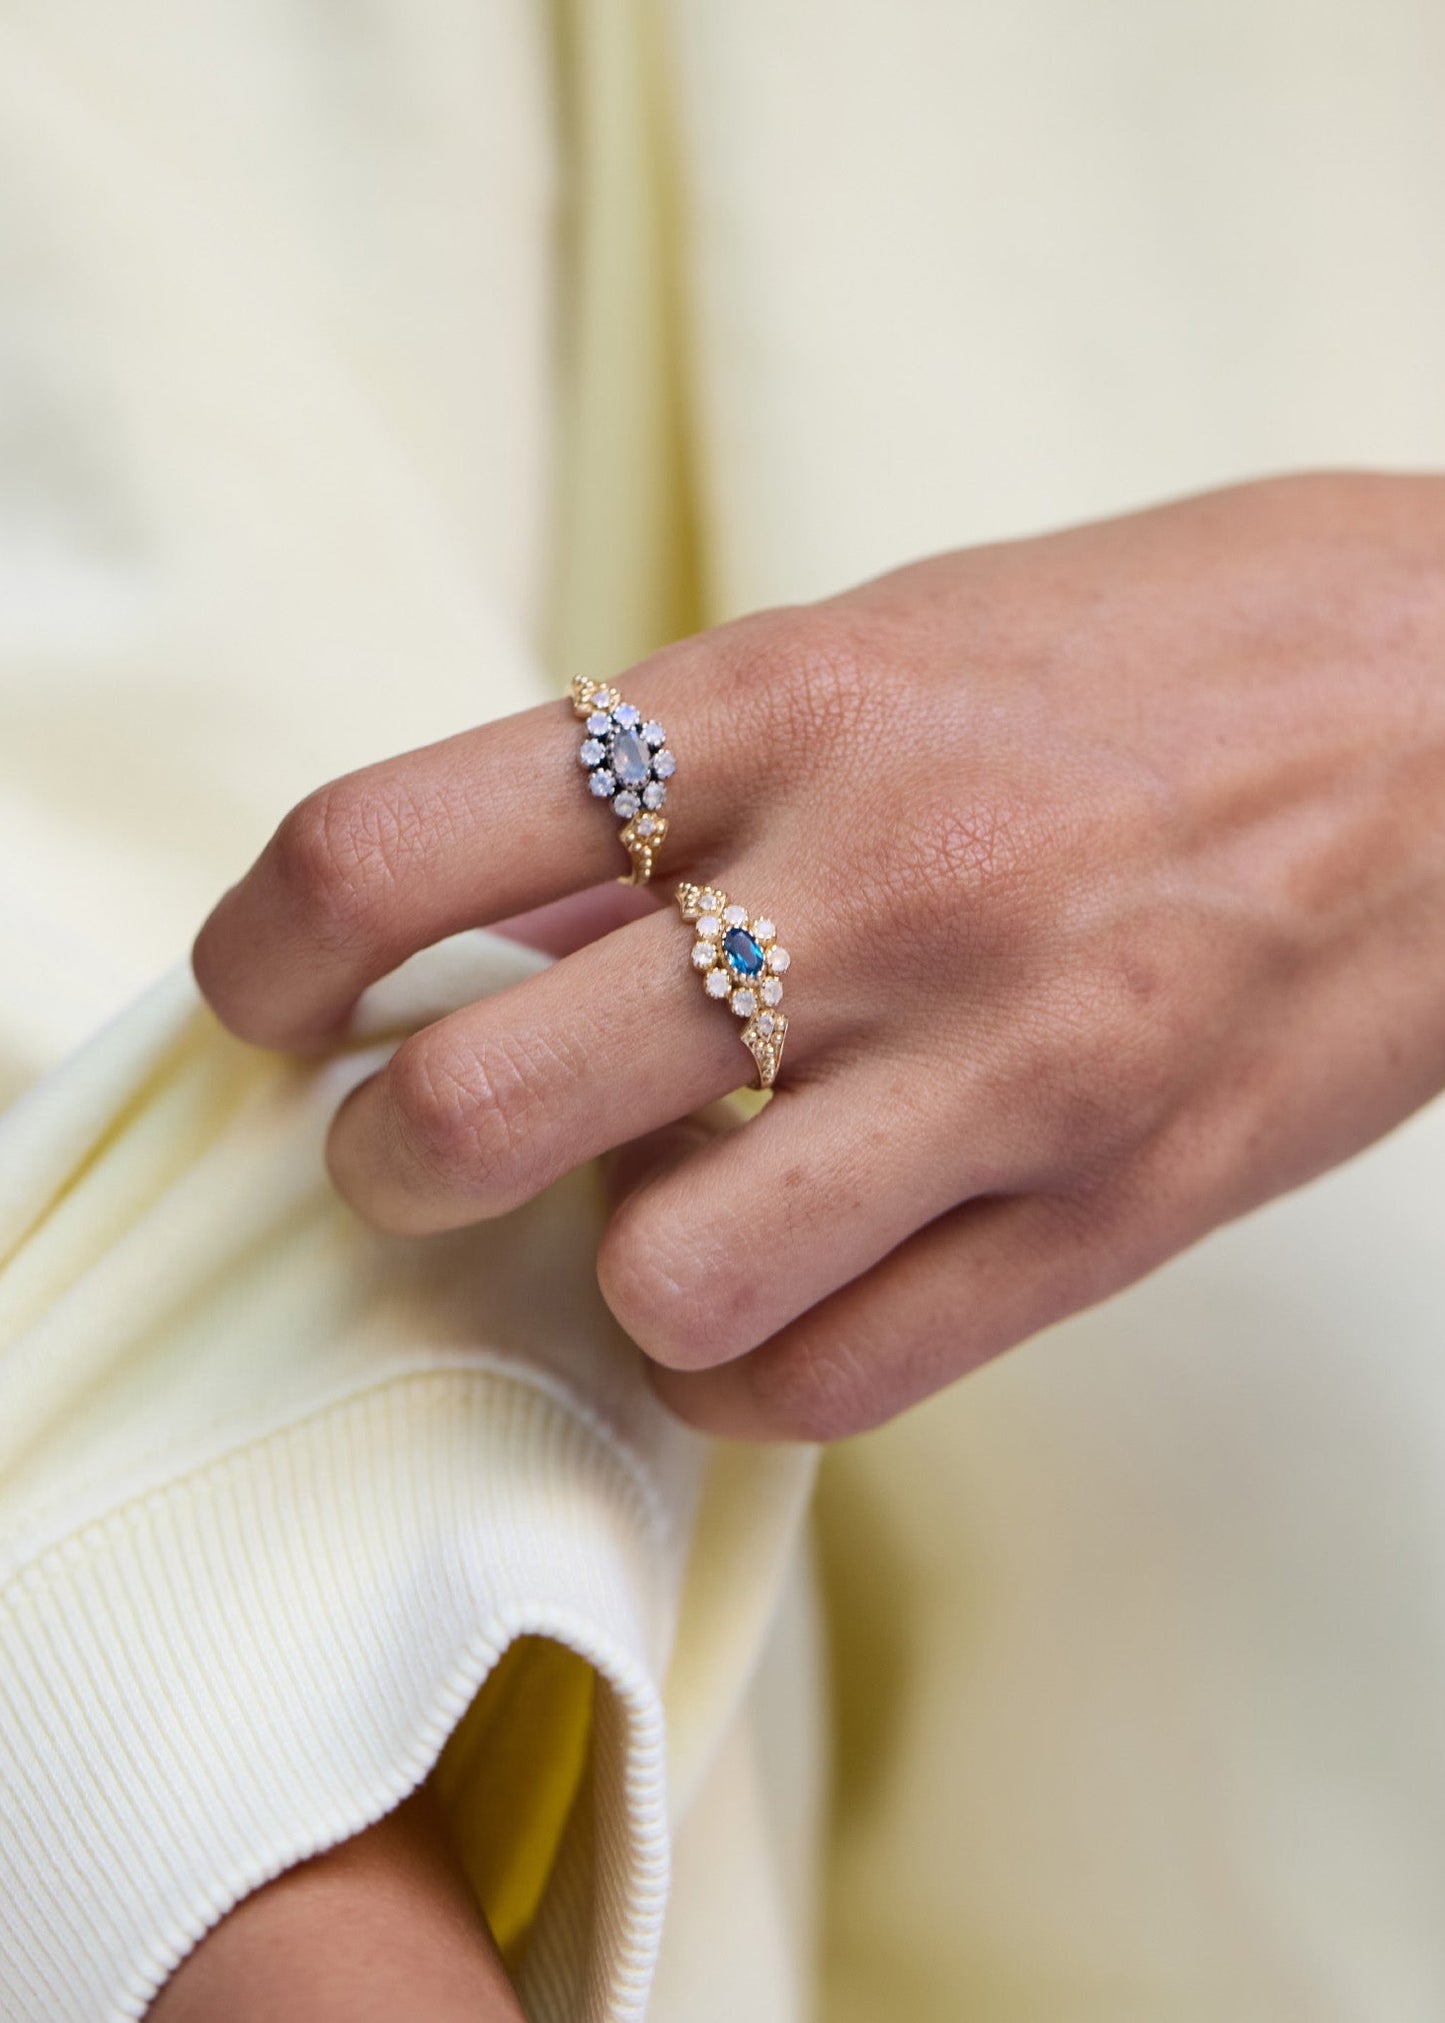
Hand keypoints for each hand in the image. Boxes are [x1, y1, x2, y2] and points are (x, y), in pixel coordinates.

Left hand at [193, 473, 1444, 1439]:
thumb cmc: (1172, 653)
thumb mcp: (898, 640)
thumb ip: (689, 782)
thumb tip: (496, 919)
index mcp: (781, 700)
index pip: (398, 841)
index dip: (268, 947)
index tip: (266, 996)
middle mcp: (867, 878)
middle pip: (475, 1104)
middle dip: (395, 1158)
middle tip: (424, 1148)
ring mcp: (998, 1057)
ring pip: (650, 1279)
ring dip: (605, 1279)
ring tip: (663, 1218)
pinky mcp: (1114, 1205)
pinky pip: (823, 1377)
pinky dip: (748, 1364)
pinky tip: (782, 1292)